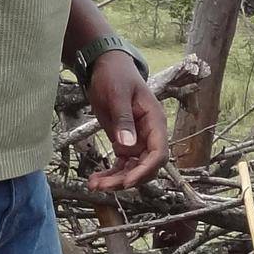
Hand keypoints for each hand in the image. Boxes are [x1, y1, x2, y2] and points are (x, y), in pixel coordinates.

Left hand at [84, 54, 169, 192]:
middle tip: (103, 186)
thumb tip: (127, 146)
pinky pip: (121, 165)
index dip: (146, 170)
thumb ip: (123, 119)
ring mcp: (137, 141)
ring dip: (116, 181)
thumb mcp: (117, 94)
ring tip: (94, 185)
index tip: (128, 181)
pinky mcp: (124, 144)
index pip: (159, 153)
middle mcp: (149, 135)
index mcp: (154, 121)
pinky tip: (95, 180)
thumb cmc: (115, 75)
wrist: (106, 66)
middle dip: (126, 180)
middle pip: (145, 166)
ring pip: (132, 169)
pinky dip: (110, 174)